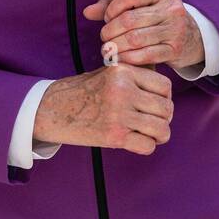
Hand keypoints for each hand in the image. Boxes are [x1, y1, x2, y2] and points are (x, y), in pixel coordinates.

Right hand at [32, 64, 172, 155]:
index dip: (166, 97)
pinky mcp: (114, 136)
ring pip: (161, 128)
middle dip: (164, 118)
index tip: (158, 104)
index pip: (164, 86)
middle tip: (156, 122)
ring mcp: (119, 114)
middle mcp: (123, 91)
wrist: (52, 110)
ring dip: (159, 134)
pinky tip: (137, 142)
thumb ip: (134, 78)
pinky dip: (146, 146)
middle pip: (165, 108)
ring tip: (151, 134)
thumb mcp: (108, 74)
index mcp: (123, 72)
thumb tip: (164, 93)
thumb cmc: (83, 92)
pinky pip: (147, 145)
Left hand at [83, 0, 203, 71]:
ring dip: (116, 46)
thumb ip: (114, 5)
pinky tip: (120, 58)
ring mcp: (175, 30)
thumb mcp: (142, 5)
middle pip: (130, 20)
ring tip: (108, 49)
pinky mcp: (175, 49)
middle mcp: (172, 8)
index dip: (112, 8)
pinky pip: (146, 55)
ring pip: (136, 39)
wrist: (191, 37)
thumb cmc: (158, 18)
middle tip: (104, 38)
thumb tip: (87, 11)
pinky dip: (128, 58)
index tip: (107, 18)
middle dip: (111, 31)